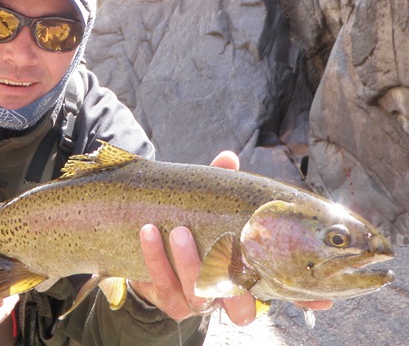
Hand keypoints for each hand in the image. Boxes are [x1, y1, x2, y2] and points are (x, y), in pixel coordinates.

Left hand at [129, 151, 332, 324]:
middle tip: (219, 243)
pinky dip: (156, 259)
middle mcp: (225, 295)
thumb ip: (220, 186)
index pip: (277, 291)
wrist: (146, 244)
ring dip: (189, 262)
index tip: (320, 300)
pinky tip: (148, 233)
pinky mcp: (168, 300)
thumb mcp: (208, 204)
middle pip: (241, 309)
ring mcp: (196, 301)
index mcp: (244, 274)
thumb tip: (228, 158)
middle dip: (230, 279)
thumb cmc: (190, 222)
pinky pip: (163, 286)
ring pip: (199, 295)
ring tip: (178, 230)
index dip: (300, 298)